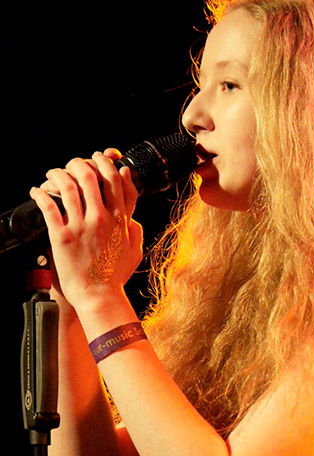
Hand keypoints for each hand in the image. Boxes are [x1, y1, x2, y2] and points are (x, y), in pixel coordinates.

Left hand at [30, 150, 141, 309]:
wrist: (99, 296)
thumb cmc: (115, 277)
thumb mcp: (134, 251)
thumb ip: (135, 229)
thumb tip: (132, 214)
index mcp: (120, 219)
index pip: (115, 179)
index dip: (105, 163)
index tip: (98, 158)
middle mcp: (102, 219)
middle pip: (90, 176)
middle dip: (79, 163)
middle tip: (73, 164)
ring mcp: (82, 227)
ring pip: (68, 186)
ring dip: (58, 174)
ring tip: (52, 174)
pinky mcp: (63, 236)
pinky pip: (49, 207)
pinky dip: (40, 194)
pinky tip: (36, 191)